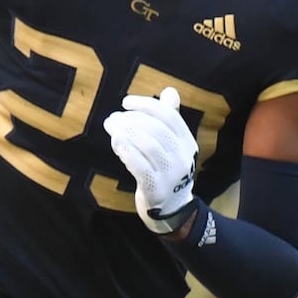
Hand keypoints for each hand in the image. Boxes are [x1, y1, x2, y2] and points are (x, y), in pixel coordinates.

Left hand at [103, 87, 197, 233]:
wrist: (170, 207)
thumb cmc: (165, 168)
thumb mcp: (172, 144)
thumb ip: (170, 118)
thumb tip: (169, 91)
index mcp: (187, 142)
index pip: (169, 116)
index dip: (146, 105)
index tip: (125, 102)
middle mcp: (182, 157)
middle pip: (156, 129)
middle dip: (131, 119)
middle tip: (112, 118)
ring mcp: (170, 174)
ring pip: (147, 145)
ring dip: (125, 132)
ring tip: (110, 126)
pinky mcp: (156, 189)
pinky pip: (140, 167)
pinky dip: (126, 151)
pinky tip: (115, 142)